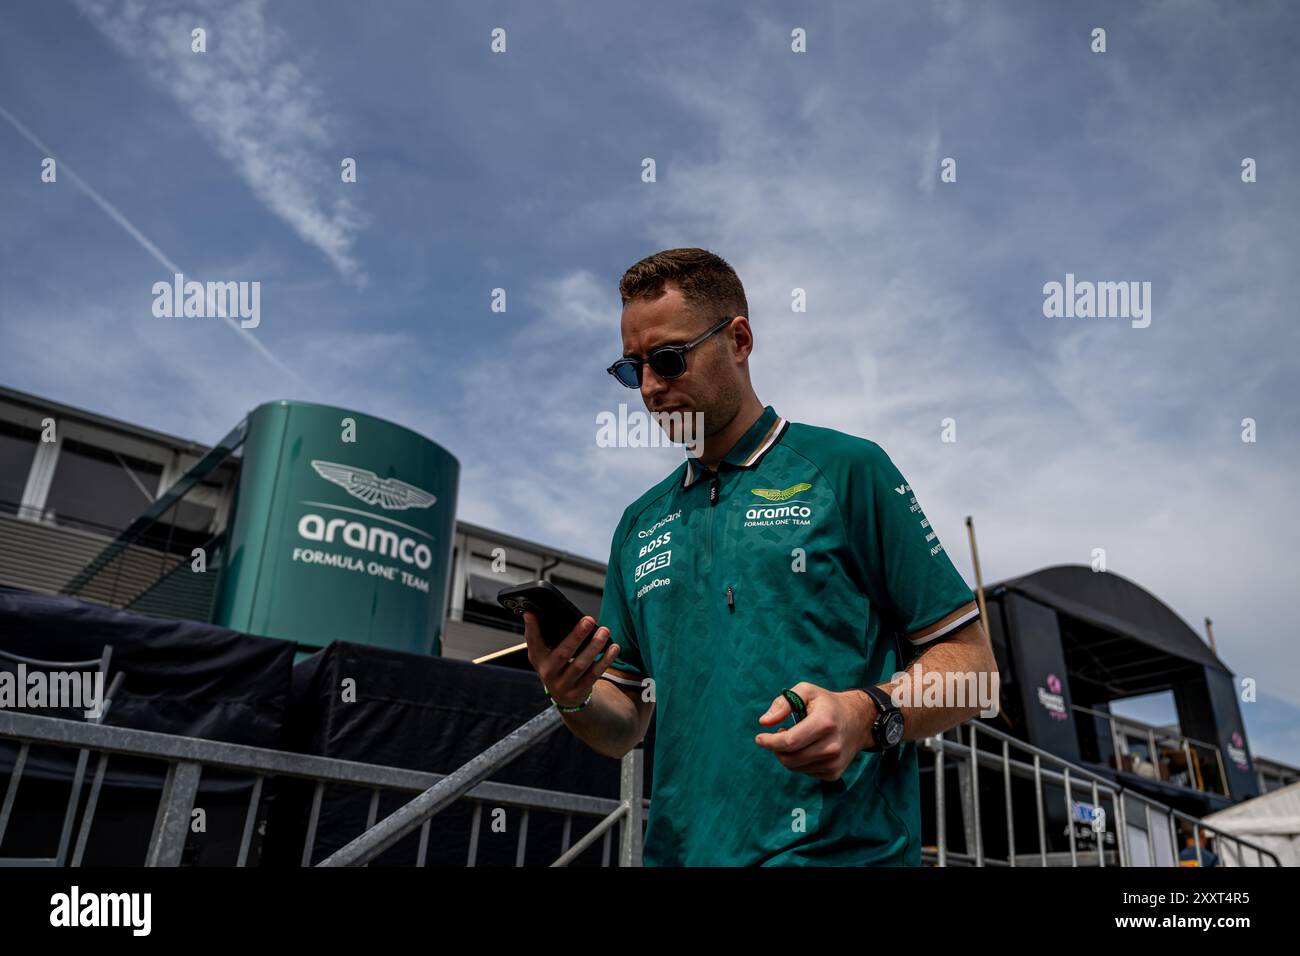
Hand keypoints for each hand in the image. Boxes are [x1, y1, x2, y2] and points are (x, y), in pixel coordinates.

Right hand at [523, 612, 619, 708]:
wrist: (564, 696)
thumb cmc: (555, 666)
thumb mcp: (544, 653)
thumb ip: (540, 635)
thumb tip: (533, 613)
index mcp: (538, 658)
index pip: (533, 642)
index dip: (532, 628)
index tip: (532, 613)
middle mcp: (548, 672)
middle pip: (563, 653)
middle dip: (576, 636)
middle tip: (588, 620)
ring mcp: (563, 684)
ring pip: (580, 664)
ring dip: (594, 647)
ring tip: (604, 631)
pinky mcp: (578, 692)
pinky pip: (593, 675)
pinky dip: (605, 661)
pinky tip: (613, 648)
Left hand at [753, 682, 875, 780]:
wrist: (858, 720)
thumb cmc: (827, 704)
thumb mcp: (806, 691)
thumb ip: (783, 703)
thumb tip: (764, 722)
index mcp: (824, 723)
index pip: (789, 742)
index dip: (769, 742)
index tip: (759, 738)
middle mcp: (832, 746)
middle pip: (790, 759)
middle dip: (776, 749)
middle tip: (779, 734)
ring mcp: (834, 762)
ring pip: (795, 767)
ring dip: (787, 755)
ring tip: (794, 739)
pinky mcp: (834, 773)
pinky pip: (805, 772)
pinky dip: (799, 762)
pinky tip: (806, 748)